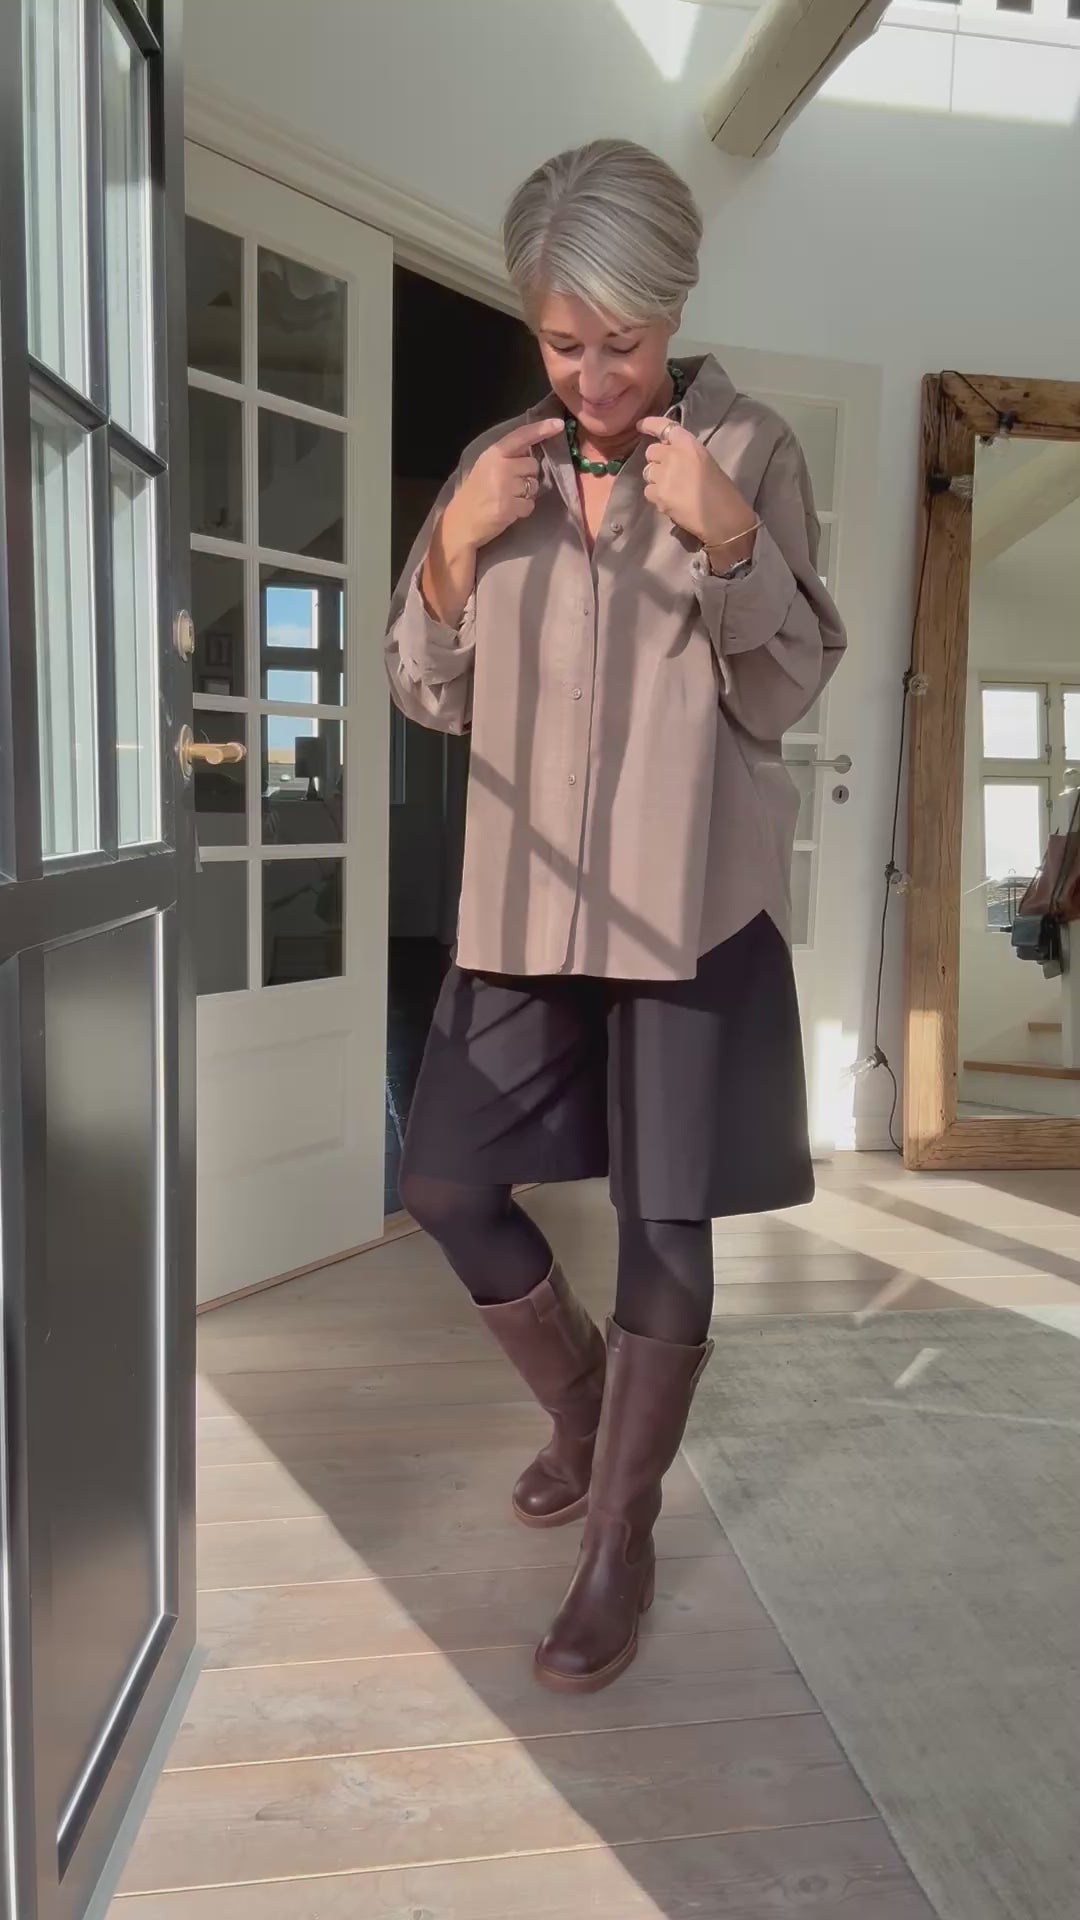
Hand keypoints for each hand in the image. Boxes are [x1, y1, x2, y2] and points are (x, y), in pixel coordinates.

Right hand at [445, 418, 563, 553]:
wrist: (460, 522)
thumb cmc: (475, 493)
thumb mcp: (486, 467)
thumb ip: (506, 457)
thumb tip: (531, 451)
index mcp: (493, 454)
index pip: (521, 436)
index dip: (541, 429)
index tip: (558, 424)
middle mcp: (500, 467)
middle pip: (533, 464)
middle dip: (528, 475)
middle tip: (511, 486)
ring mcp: (505, 487)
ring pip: (534, 486)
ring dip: (526, 494)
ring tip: (508, 499)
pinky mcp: (509, 507)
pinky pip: (530, 505)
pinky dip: (523, 509)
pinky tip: (509, 510)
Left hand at [639, 417, 758, 555]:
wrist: (724, 519)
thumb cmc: (723, 492)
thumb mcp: (707, 462)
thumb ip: (686, 455)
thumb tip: (669, 455)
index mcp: (689, 445)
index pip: (664, 427)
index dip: (650, 424)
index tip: (640, 426)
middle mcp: (673, 456)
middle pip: (651, 452)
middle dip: (657, 460)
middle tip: (668, 471)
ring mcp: (663, 476)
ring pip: (647, 472)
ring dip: (656, 478)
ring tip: (671, 489)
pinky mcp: (658, 495)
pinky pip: (648, 490)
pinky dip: (656, 495)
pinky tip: (670, 501)